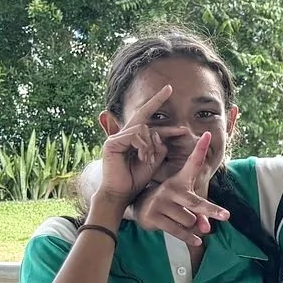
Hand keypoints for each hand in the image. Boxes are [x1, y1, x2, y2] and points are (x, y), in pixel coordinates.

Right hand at [96, 83, 176, 208]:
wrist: (122, 194)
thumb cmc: (136, 179)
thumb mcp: (153, 161)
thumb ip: (158, 146)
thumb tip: (163, 134)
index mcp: (133, 138)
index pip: (146, 118)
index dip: (156, 104)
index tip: (169, 90)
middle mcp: (123, 134)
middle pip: (143, 115)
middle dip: (156, 100)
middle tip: (170, 88)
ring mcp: (116, 137)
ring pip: (142, 128)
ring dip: (150, 144)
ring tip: (148, 158)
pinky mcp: (111, 142)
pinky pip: (135, 136)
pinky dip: (143, 146)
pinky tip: (142, 157)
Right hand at [131, 133, 230, 239]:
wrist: (139, 208)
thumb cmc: (168, 202)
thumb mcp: (182, 200)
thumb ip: (199, 214)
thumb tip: (207, 230)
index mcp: (179, 181)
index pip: (192, 163)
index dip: (199, 149)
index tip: (207, 135)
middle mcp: (170, 189)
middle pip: (196, 203)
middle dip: (212, 210)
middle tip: (226, 216)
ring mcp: (161, 203)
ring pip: (189, 221)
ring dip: (191, 226)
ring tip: (180, 220)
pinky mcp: (154, 217)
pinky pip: (178, 231)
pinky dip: (190, 238)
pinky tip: (197, 241)